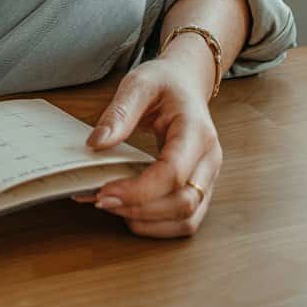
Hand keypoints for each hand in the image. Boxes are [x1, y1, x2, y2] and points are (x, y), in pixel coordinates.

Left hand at [72, 54, 222, 237]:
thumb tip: (96, 144)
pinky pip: (186, 219)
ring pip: (188, 219)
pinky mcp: (200, 187)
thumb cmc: (164, 82)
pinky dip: (159, 224)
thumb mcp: (138, 83)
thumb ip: (119, 113)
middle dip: (141, 210)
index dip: (138, 190)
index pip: (173, 173)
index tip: (104, 191)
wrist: (186, 82)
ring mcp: (209, 176)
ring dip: (150, 223)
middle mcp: (210, 159)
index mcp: (197, 130)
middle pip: (184, 203)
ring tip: (114, 209)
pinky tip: (131, 213)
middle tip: (102, 201)